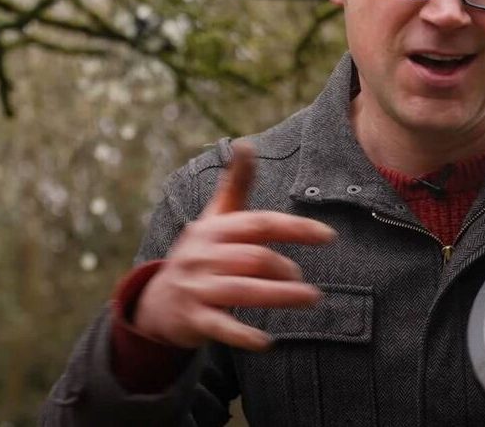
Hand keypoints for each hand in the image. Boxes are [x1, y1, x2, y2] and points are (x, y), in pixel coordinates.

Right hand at [134, 141, 336, 349]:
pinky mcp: (193, 318)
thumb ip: (236, 185)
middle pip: (254, 258)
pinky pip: (222, 327)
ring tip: (311, 299)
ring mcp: (197, 287)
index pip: (260, 224)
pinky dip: (243, 335)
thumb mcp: (214, 219)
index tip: (329, 236)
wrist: (155, 301)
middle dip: (285, 269)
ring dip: (280, 296)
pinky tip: (266, 342)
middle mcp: (204, 255)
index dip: (296, 228)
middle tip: (306, 283)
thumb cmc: (200, 255)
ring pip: (243, 291)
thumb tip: (246, 143)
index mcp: (214, 228)